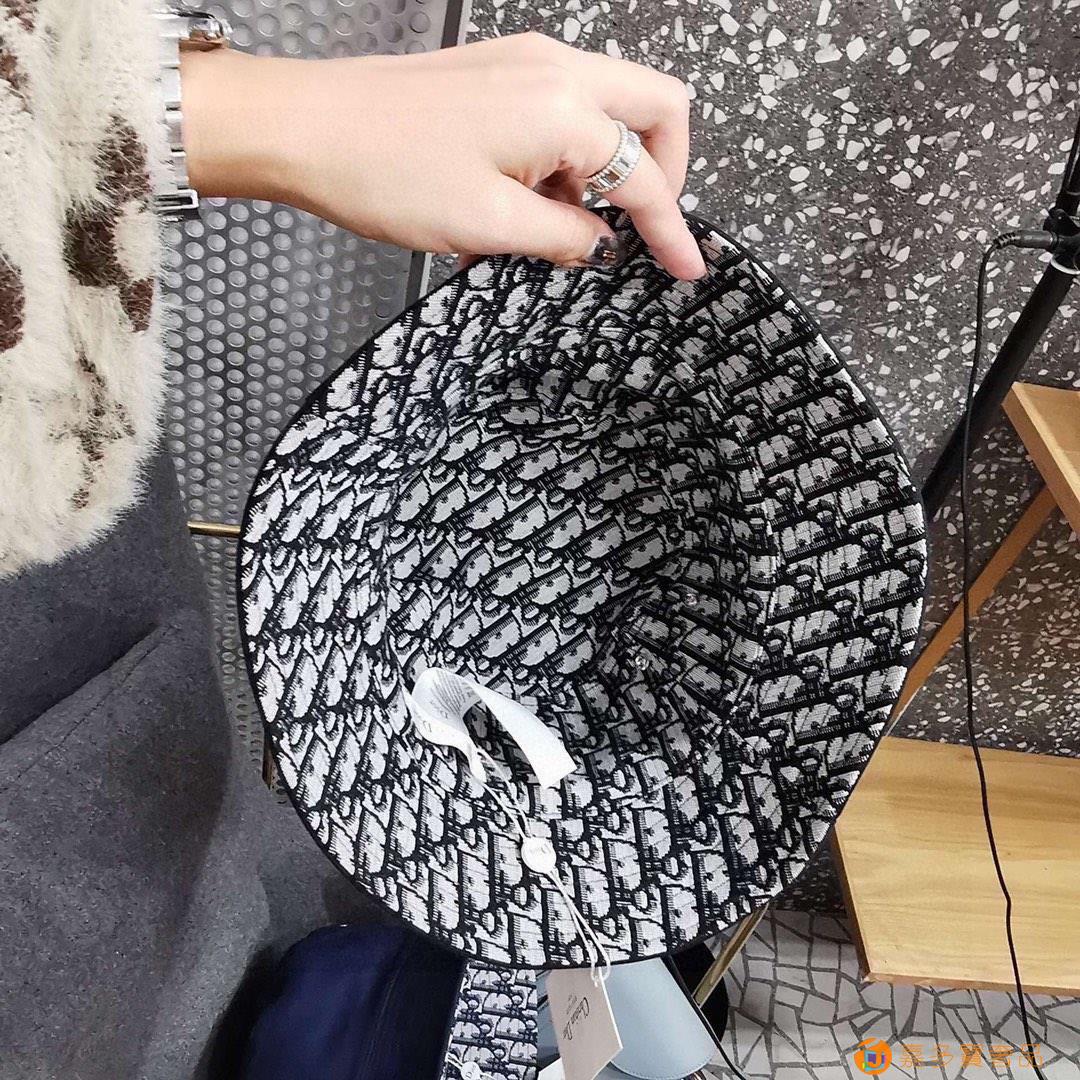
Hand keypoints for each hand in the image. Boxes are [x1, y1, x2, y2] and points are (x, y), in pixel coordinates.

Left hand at [180, 33, 704, 279]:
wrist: (302, 129)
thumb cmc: (384, 173)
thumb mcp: (489, 227)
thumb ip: (564, 238)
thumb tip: (601, 244)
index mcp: (562, 107)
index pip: (643, 176)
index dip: (671, 230)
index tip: (687, 270)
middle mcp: (554, 68)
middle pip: (654, 108)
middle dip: (663, 173)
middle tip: (642, 230)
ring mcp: (523, 62)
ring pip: (608, 109)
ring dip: (605, 171)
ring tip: (558, 231)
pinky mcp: (495, 73)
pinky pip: (560, 112)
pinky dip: (564, 159)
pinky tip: (524, 204)